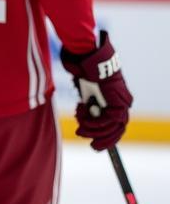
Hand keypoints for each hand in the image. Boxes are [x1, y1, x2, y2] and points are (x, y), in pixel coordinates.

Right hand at [60, 31, 132, 150]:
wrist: (88, 59)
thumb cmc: (86, 72)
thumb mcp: (87, 91)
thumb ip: (89, 104)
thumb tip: (86, 114)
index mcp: (117, 102)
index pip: (115, 126)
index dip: (106, 137)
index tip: (94, 144)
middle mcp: (123, 104)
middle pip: (117, 130)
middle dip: (101, 139)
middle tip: (89, 143)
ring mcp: (122, 103)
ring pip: (112, 127)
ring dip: (93, 130)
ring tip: (80, 127)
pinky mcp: (118, 102)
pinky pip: (107, 120)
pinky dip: (93, 122)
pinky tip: (82, 116)